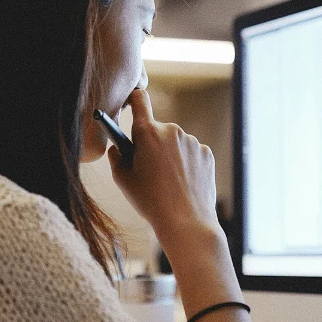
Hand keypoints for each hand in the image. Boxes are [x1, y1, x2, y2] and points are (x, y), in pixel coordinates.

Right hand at [107, 88, 219, 250]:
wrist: (186, 221)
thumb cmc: (150, 201)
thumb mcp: (123, 180)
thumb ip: (116, 157)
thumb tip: (117, 147)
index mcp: (147, 132)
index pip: (140, 99)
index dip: (134, 99)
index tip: (133, 103)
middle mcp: (171, 130)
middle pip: (156, 129)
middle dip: (151, 144)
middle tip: (148, 169)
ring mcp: (191, 141)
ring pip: (174, 143)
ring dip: (169, 155)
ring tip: (167, 182)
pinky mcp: (206, 153)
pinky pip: (190, 153)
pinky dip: (186, 164)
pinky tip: (182, 183)